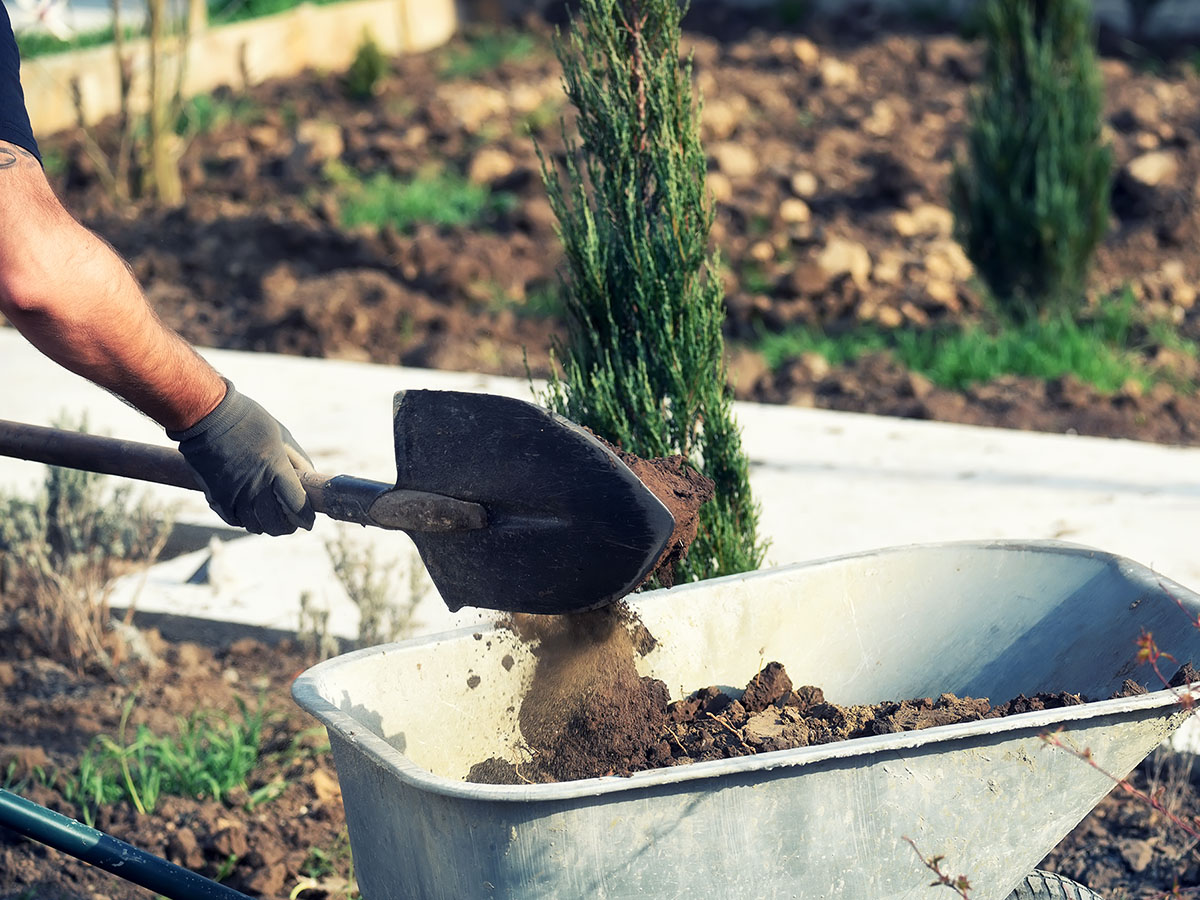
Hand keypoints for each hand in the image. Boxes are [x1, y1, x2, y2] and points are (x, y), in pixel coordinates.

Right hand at [168, 381, 315, 535]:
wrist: (206, 415)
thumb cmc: (248, 420)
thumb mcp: (281, 434)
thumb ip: (297, 460)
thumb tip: (310, 479)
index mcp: (275, 468)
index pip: (296, 505)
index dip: (305, 517)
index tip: (308, 520)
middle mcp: (255, 485)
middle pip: (276, 522)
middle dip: (287, 526)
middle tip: (290, 523)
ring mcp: (234, 493)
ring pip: (255, 525)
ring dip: (266, 525)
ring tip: (270, 519)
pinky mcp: (216, 497)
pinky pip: (234, 520)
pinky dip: (244, 520)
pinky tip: (250, 513)